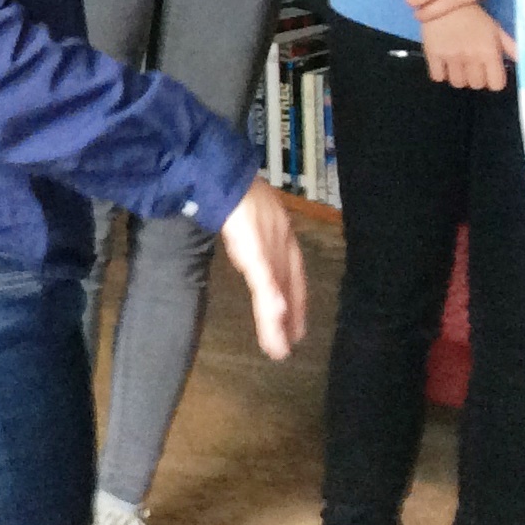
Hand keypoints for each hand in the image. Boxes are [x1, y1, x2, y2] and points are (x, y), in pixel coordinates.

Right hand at [218, 182, 306, 361]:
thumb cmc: (237, 191)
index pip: (294, 277)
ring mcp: (270, 250)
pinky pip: (265, 279)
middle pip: (287, 290)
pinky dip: (272, 298)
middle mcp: (282, 247)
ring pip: (276, 291)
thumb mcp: (252, 218)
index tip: (297, 328)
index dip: (296, 304)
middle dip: (287, 321)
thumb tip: (250, 258)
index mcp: (283, 239)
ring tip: (277, 348)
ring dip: (276, 321)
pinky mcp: (256, 251)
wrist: (227, 175)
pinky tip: (275, 314)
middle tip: (283, 349)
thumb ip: (253, 238)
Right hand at [418, 2, 517, 91]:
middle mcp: (471, 57)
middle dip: (476, 78)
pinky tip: (444, 63)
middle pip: (476, 85)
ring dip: (459, 76)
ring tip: (458, 65)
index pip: (496, 84)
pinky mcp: (432, 54)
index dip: (494, 80)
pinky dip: (441, 74)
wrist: (445, 1)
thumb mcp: (495, 29)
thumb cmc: (473, 16)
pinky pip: (437, 77)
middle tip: (473, 66)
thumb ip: (511, 47)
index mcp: (489, 51)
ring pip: (457, 83)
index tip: (489, 73)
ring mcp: (450, 56)